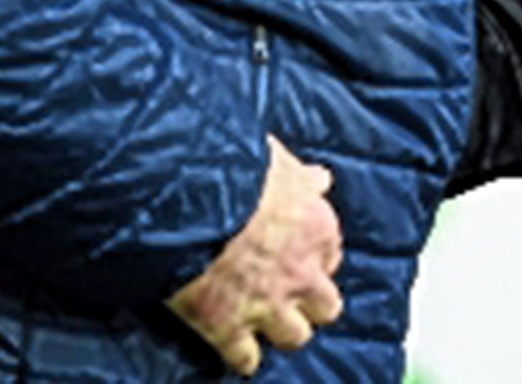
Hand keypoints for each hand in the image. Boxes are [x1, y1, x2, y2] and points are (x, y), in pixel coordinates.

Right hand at [169, 135, 345, 375]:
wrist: (190, 200)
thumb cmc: (233, 170)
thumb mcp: (276, 161)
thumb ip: (299, 176)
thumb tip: (319, 179)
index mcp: (316, 228)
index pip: (331, 254)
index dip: (314, 257)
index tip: (300, 255)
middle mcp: (299, 272)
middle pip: (326, 305)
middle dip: (311, 303)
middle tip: (292, 295)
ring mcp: (266, 304)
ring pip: (294, 336)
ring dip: (282, 330)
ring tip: (267, 323)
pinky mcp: (228, 327)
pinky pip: (245, 358)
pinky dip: (240, 356)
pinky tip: (235, 350)